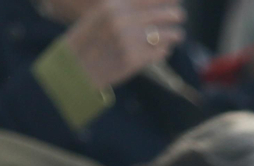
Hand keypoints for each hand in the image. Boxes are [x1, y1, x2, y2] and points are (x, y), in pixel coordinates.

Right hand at [61, 0, 184, 89]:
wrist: (73, 70)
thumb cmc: (87, 42)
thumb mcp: (100, 16)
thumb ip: (123, 8)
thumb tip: (151, 5)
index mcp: (114, 6)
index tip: (176, 0)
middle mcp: (123, 20)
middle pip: (165, 14)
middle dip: (175, 14)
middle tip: (179, 16)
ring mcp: (130, 41)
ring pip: (167, 34)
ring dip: (174, 34)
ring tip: (176, 34)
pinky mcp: (134, 60)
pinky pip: (160, 52)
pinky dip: (164, 50)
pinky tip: (163, 49)